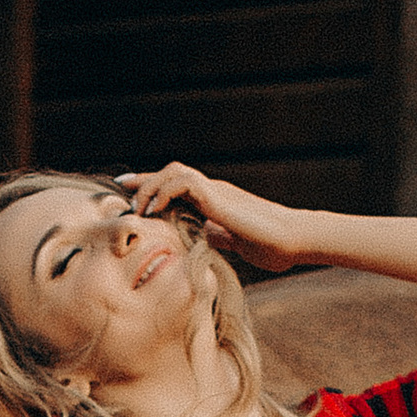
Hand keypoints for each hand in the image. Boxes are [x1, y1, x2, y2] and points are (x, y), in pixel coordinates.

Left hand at [117, 163, 307, 276]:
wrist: (293, 241)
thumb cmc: (271, 245)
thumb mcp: (234, 243)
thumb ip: (217, 238)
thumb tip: (202, 239)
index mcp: (214, 202)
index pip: (177, 188)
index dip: (152, 189)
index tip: (130, 195)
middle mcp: (213, 191)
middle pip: (171, 173)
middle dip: (144, 180)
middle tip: (123, 190)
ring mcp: (216, 192)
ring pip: (175, 171)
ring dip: (151, 186)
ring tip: (139, 207)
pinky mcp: (220, 198)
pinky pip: (185, 183)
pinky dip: (165, 192)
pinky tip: (156, 210)